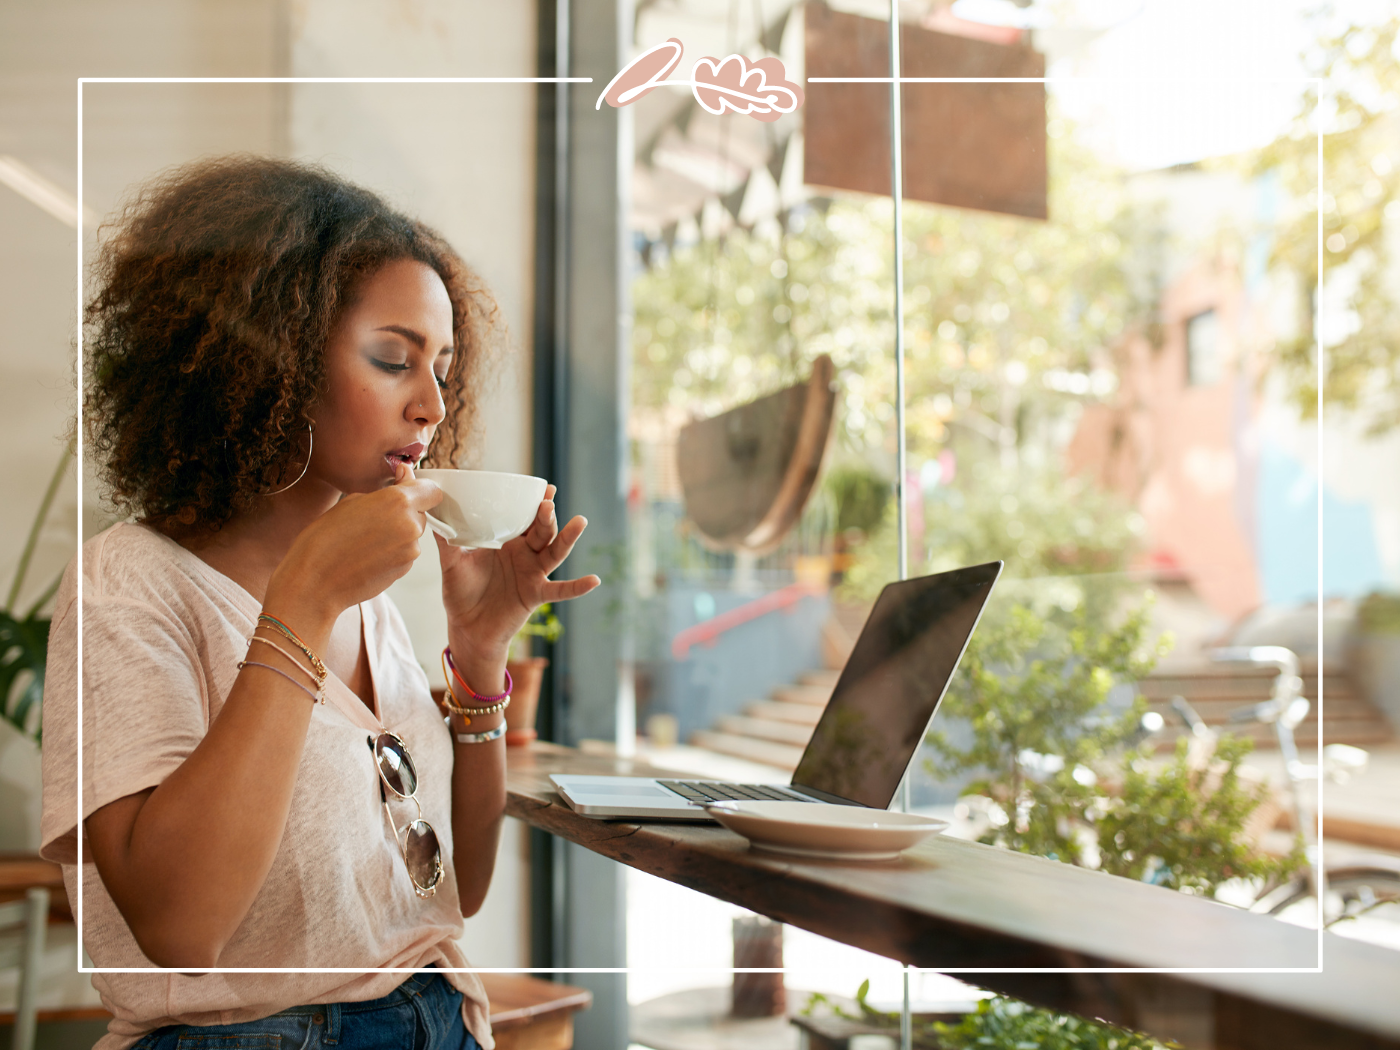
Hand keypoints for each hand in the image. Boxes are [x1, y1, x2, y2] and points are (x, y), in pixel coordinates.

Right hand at [265, 462, 443, 627]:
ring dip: (397, 533)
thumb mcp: (352, 501)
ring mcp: (410, 551)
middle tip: (373, 518)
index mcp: (398, 502)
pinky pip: (404, 552)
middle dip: (404, 512)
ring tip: (365, 539)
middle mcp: (410, 526)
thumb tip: (405, 474)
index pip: (431, 490)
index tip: (404, 489)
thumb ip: (388, 489)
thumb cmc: (324, 538)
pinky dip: (392, 551)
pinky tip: (367, 555)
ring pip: (412, 534)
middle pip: (420, 513)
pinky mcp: (405, 569)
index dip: (419, 489)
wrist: (315, 582)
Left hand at [434, 482, 599, 658]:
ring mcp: (533, 574)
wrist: (466, 629)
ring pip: (554, 553)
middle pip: (542, 530)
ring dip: (568, 538)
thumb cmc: (461, 594)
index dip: (534, 502)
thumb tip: (432, 516)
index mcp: (507, 542)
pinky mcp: (536, 595)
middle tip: (548, 501)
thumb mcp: (451, 564)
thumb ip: (446, 542)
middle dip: (546, 515)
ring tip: (579, 522)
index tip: (544, 487)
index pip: (524, 517)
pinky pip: (560, 591)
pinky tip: (594, 580)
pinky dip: (577, 587)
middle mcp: (524, 555)